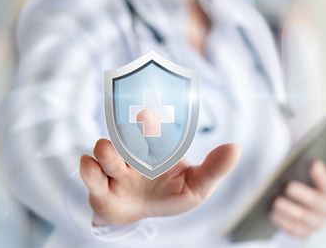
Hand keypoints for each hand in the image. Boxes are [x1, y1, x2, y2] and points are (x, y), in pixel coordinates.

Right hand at [80, 111, 240, 225]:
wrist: (142, 212)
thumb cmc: (169, 194)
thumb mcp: (196, 187)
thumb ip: (213, 169)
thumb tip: (236, 147)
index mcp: (157, 149)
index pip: (156, 131)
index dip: (153, 122)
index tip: (149, 113)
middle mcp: (135, 154)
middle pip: (128, 139)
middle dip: (131, 133)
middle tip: (136, 121)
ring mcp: (116, 169)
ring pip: (107, 156)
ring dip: (107, 152)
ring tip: (106, 149)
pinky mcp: (101, 188)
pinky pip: (91, 176)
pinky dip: (89, 170)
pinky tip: (90, 164)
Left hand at [270, 160, 325, 236]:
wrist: (303, 215)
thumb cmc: (302, 190)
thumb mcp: (306, 180)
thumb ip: (305, 170)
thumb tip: (305, 159)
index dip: (321, 176)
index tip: (313, 164)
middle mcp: (325, 212)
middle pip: (315, 203)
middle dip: (302, 194)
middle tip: (287, 186)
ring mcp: (315, 224)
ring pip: (302, 218)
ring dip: (288, 209)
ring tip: (275, 201)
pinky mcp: (303, 233)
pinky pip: (292, 230)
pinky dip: (282, 221)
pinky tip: (271, 213)